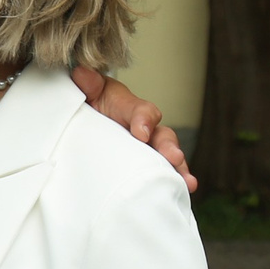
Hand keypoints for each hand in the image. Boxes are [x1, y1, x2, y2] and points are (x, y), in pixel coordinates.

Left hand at [71, 65, 195, 193]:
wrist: (84, 120)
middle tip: (173, 158)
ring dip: (179, 169)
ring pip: (168, 157)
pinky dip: (171, 183)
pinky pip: (161, 175)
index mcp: (129, 108)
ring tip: (187, 183)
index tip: (141, 133)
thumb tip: (82, 74)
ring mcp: (147, 149)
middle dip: (169, 147)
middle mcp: (144, 129)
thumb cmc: (90, 103)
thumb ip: (88, 84)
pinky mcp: (144, 166)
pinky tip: (180, 194)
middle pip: (163, 136)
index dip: (143, 120)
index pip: (142, 111)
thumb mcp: (88, 91)